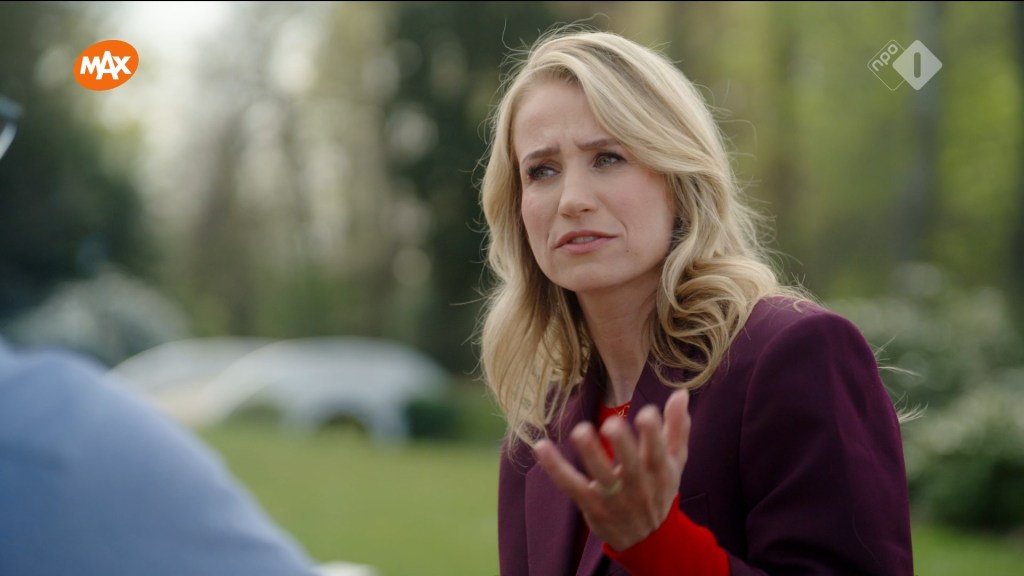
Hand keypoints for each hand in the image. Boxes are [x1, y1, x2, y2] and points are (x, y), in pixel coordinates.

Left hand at [533, 388, 690, 550]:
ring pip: (600, 476)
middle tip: (612, 424)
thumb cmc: (659, 489)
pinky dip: (555, 467)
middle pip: (631, 466)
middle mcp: (638, 486)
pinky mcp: (590, 504)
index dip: (654, 435)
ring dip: (589, 453)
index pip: (658, 453)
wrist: (649, 540)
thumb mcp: (675, 461)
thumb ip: (677, 427)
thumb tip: (680, 393)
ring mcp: (613, 497)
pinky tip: (541, 447)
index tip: (648, 413)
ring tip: (580, 430)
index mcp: (660, 472)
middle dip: (622, 445)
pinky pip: (570, 485)